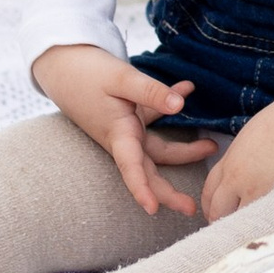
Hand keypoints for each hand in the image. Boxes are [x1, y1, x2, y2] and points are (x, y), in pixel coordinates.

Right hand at [31, 45, 214, 218]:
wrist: (62, 62)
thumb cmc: (86, 72)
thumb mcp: (121, 78)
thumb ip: (152, 92)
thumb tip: (181, 105)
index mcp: (118, 134)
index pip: (131, 167)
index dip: (142, 190)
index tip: (152, 210)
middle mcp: (122, 137)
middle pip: (148, 169)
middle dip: (168, 191)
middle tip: (191, 208)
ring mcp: (125, 129)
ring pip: (157, 148)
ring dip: (184, 149)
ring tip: (211, 147)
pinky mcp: (127, 116)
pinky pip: (153, 118)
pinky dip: (169, 105)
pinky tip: (187, 87)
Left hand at [199, 87, 273, 223]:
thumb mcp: (247, 139)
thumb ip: (236, 161)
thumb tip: (236, 179)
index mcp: (230, 163)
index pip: (209, 194)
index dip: (210, 207)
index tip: (216, 212)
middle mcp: (239, 181)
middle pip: (219, 213)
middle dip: (221, 222)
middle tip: (229, 229)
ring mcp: (260, 192)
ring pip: (240, 222)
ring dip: (242, 227)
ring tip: (251, 231)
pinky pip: (265, 221)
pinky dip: (264, 225)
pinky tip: (271, 226)